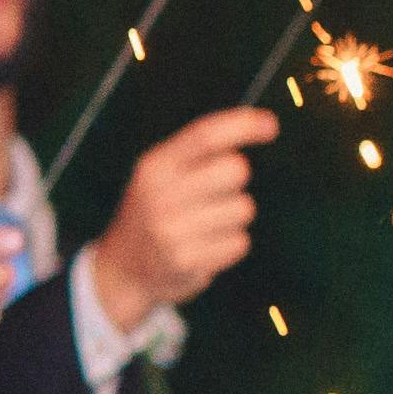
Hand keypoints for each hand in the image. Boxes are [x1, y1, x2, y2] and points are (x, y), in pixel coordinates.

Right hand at [84, 108, 267, 333]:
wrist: (122, 269)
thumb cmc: (153, 213)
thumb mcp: (159, 175)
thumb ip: (198, 151)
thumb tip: (262, 125)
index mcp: (156, 167)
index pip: (205, 136)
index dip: (242, 125)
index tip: (270, 124)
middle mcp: (161, 195)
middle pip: (235, 169)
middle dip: (236, 181)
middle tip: (214, 195)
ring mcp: (172, 229)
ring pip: (243, 208)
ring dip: (233, 217)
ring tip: (204, 226)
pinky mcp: (187, 261)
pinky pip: (240, 242)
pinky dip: (230, 245)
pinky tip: (205, 247)